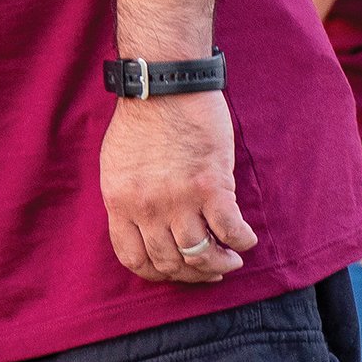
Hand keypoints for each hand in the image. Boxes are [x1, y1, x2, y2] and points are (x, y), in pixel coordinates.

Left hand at [101, 90, 257, 283]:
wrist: (164, 87)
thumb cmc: (142, 121)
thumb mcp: (117, 165)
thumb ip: (129, 199)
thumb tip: (145, 229)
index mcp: (119, 202)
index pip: (133, 258)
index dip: (158, 273)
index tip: (175, 271)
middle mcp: (146, 207)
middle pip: (170, 262)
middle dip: (192, 273)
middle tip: (210, 268)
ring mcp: (178, 199)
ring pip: (200, 254)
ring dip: (220, 262)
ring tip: (230, 258)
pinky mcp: (211, 187)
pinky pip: (230, 230)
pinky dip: (242, 240)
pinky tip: (245, 237)